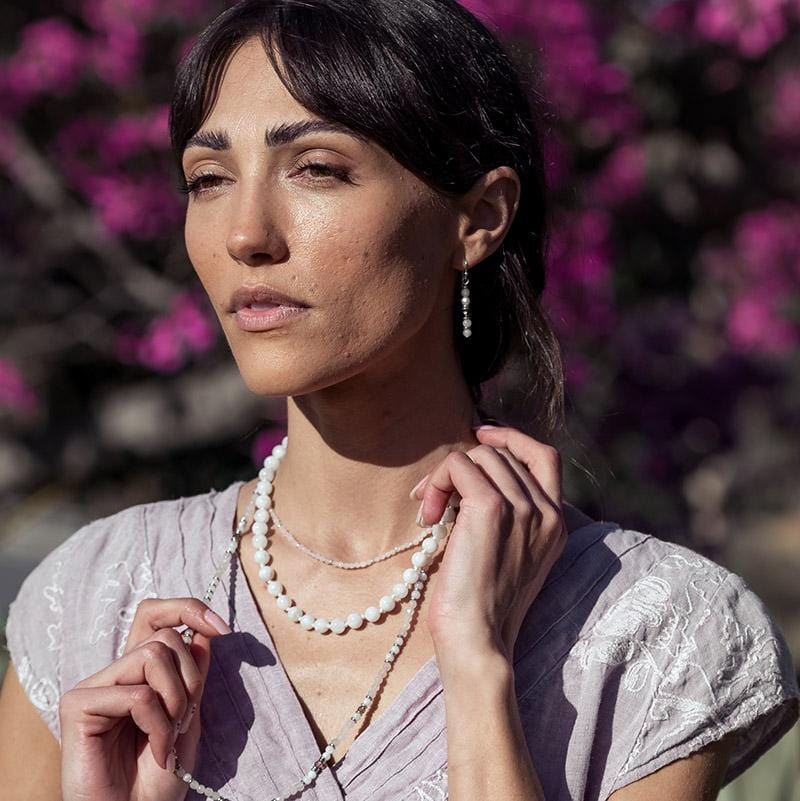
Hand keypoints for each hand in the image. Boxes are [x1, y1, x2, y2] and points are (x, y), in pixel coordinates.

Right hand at [59, 598, 231, 800]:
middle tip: (184, 719)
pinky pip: (137, 694)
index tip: (222, 628)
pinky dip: (159, 724)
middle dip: (190, 677)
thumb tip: (203, 633)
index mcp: (138, 672)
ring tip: (169, 737)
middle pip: (164, 635)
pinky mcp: (77, 705)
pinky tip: (157, 752)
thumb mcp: (189, 719)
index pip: (156, 615)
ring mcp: (93, 687)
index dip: (189, 609)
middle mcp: (114, 673)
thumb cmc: (158, 778)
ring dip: (176, 701)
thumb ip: (193, 676)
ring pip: (153, 656)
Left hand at [413, 425, 567, 666]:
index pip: (544, 456)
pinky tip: (427, 514)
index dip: (512, 437)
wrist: (477, 642)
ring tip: (430, 513)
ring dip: (444, 476)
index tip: (480, 435)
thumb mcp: (506, 554)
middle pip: (501, 454)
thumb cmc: (482, 606)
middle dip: (462, 467)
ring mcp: (523, 509)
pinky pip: (458, 465)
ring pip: (479, 456)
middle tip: (435, 500)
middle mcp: (546, 512)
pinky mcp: (492, 509)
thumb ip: (505, 515)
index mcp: (556, 523)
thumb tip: (468, 474)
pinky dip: (436, 480)